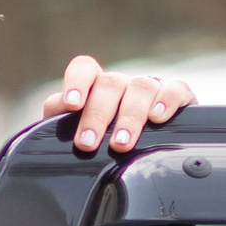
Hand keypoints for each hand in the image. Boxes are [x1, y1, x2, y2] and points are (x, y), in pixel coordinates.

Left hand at [39, 55, 196, 155]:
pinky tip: (157, 118)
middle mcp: (121, 85)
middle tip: (87, 144)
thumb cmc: (104, 147)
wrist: (151, 157)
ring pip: (141, 88)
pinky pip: (176, 89)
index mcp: (94, 88)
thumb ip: (62, 127)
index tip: (71, 105)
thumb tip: (47, 123)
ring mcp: (150, 89)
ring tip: (120, 145)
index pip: (84, 69)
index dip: (77, 82)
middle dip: (97, 115)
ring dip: (128, 116)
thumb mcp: (80, 138)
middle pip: (110, 84)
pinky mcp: (179, 98)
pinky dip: (167, 100)